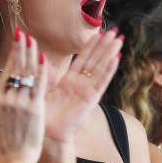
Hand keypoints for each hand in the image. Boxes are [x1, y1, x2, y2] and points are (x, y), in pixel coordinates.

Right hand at [0, 29, 46, 162]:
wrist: (15, 160)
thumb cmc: (3, 144)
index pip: (7, 72)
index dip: (12, 55)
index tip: (16, 42)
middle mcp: (9, 99)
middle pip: (16, 69)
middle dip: (20, 49)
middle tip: (22, 32)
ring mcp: (22, 104)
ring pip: (28, 75)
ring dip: (30, 55)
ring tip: (32, 40)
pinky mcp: (35, 110)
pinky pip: (39, 87)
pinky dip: (42, 72)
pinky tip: (44, 59)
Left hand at [43, 29, 122, 144]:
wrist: (47, 132)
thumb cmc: (44, 113)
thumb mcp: (44, 88)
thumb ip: (46, 72)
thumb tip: (42, 56)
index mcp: (70, 81)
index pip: (83, 58)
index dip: (91, 45)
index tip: (99, 31)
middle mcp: (81, 84)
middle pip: (96, 60)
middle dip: (105, 45)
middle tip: (115, 31)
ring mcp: (87, 91)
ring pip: (101, 67)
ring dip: (110, 53)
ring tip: (119, 40)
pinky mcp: (91, 99)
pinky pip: (101, 81)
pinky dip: (109, 70)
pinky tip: (116, 58)